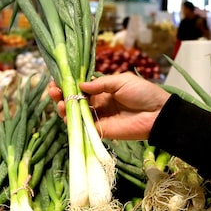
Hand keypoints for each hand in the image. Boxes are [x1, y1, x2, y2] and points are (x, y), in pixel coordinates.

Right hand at [47, 72, 169, 140]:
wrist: (157, 114)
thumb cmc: (142, 93)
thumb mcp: (121, 81)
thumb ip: (100, 84)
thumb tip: (80, 85)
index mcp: (103, 90)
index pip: (81, 87)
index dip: (68, 83)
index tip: (57, 79)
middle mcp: (98, 103)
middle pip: (74, 100)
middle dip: (62, 95)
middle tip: (53, 90)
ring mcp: (98, 117)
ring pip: (75, 114)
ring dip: (64, 107)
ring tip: (60, 102)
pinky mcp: (100, 131)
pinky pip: (83, 127)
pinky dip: (72, 121)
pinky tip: (65, 113)